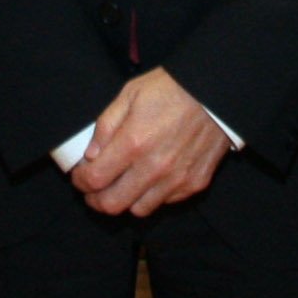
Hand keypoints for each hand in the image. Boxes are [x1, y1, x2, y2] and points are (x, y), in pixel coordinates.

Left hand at [69, 66, 229, 215]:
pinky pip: (165, 202)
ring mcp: (176, 179)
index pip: (94, 180)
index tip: (80, 177)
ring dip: (125, 200)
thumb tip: (89, 156)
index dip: (80, 182)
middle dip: (96, 200)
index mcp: (133, 143)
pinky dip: (152, 195)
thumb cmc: (172, 88)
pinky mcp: (195, 183)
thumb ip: (106, 126)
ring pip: (138, 209)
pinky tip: (150, 178)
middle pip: (112, 204)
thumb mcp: (130, 94)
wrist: (217, 91)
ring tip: (122, 185)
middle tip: (93, 190)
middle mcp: (154, 167)